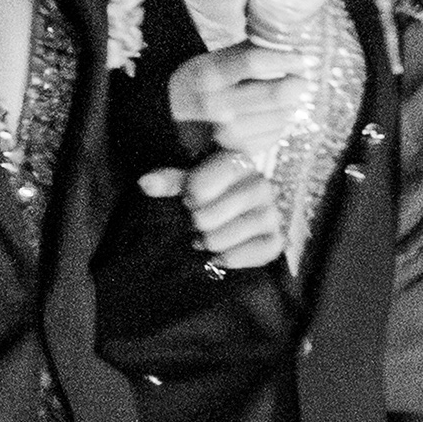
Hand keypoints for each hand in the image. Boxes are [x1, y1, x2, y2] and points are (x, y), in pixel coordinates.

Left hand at [142, 151, 286, 270]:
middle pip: (205, 219)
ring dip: (209, 242)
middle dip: (196, 224)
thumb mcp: (191, 181)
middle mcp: (261, 185)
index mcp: (239, 163)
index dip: (190, 197)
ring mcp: (272, 214)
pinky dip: (229, 258)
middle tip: (200, 222)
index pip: (201, 188)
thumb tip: (145, 183)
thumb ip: (171, 181)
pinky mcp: (276, 240)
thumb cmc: (214, 194)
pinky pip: (241, 256)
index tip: (190, 199)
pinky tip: (223, 252)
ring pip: (220, 239)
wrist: (245, 214)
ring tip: (209, 236)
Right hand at [166, 41, 307, 170]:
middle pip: (274, 94)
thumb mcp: (214, 60)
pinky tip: (272, 117)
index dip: (285, 59)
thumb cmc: (200, 84)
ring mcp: (226, 131)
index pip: (254, 62)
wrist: (170, 119)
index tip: (302, 58)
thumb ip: (249, 50)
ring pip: (279, 117)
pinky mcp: (236, 150)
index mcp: (208, 74)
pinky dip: (280, 125)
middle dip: (295, 85)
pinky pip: (275, 136)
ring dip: (290, 106)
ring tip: (285, 99)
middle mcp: (215, 104)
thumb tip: (287, 44)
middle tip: (302, 80)